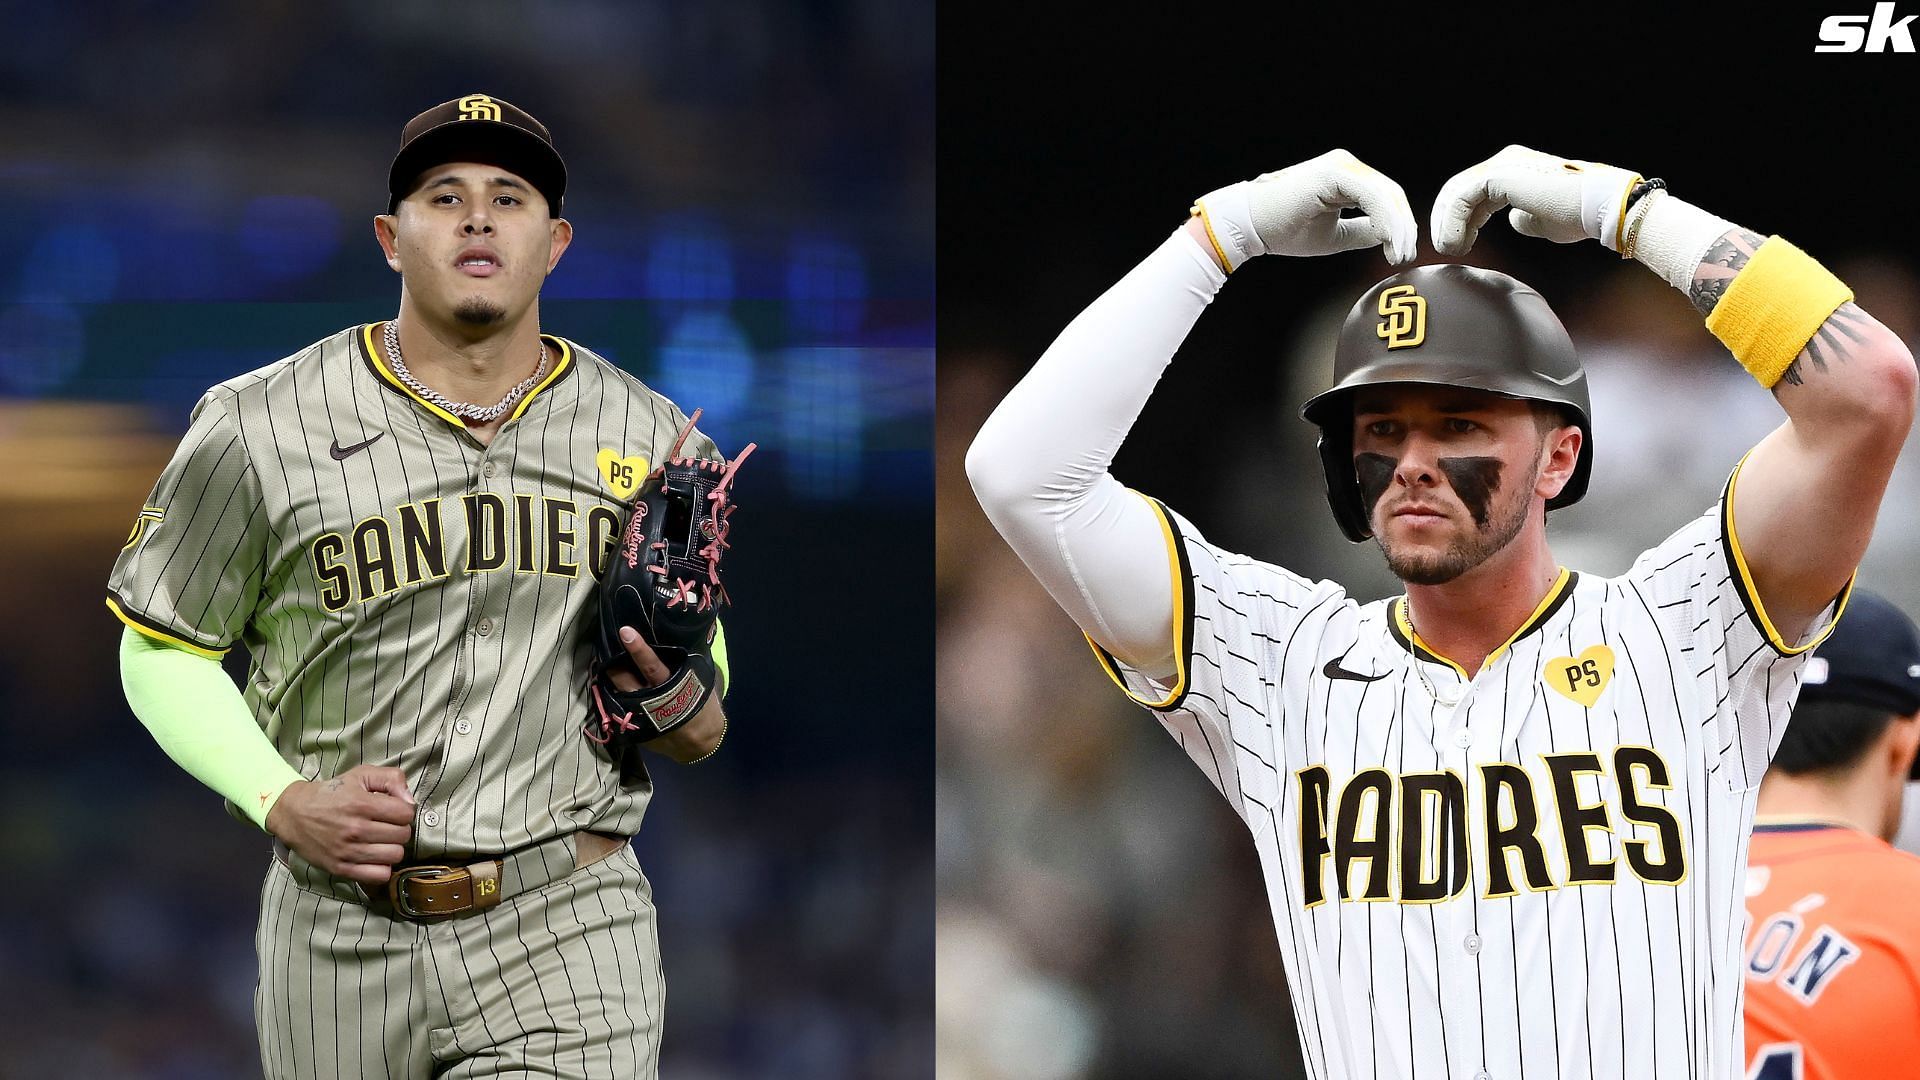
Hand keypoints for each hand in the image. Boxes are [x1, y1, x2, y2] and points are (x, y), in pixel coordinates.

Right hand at [265, 764, 415, 885]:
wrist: (294, 813)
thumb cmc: (331, 793)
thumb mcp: (361, 774)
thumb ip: (391, 779)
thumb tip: (410, 801)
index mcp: (362, 804)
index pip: (406, 814)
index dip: (404, 811)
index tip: (394, 811)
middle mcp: (356, 829)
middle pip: (403, 836)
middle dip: (399, 829)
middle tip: (387, 825)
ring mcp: (348, 851)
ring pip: (394, 856)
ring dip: (392, 848)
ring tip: (381, 840)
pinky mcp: (341, 868)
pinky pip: (378, 875)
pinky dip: (382, 867)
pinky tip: (375, 856)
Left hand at [610, 626, 726, 762]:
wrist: (699, 744)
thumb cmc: (702, 707)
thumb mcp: (700, 684)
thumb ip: (686, 664)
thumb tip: (677, 639)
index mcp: (672, 688)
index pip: (652, 666)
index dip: (638, 649)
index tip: (626, 632)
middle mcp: (652, 702)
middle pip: (625, 679)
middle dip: (613, 662)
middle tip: (604, 644)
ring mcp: (639, 717)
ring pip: (617, 692)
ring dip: (609, 677)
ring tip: (604, 660)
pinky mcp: (633, 728)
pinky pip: (617, 706)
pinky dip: (613, 693)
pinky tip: (611, 683)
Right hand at [1190, 149, 1417, 270]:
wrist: (1248, 224)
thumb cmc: (1282, 229)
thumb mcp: (1334, 236)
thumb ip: (1362, 232)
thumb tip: (1389, 237)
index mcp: (1346, 177)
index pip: (1386, 199)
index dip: (1399, 227)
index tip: (1400, 254)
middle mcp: (1346, 166)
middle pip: (1391, 194)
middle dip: (1403, 228)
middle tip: (1404, 256)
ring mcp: (1341, 166)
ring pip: (1385, 194)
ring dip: (1396, 226)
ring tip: (1396, 253)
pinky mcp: (1333, 173)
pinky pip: (1370, 195)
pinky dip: (1383, 218)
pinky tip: (1385, 239)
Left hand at [1430, 144, 1640, 255]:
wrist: (1599, 208)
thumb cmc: (1580, 215)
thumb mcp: (1544, 220)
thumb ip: (1525, 217)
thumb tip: (1513, 220)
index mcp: (1515, 169)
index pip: (1473, 191)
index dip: (1460, 219)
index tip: (1460, 244)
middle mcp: (1506, 161)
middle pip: (1459, 188)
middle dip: (1446, 220)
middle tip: (1447, 247)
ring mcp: (1503, 165)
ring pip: (1456, 192)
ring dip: (1447, 223)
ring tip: (1451, 249)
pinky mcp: (1500, 176)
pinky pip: (1462, 198)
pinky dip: (1453, 222)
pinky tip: (1456, 242)